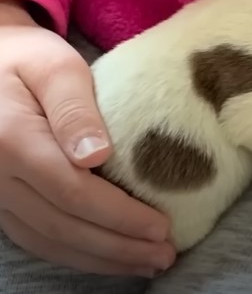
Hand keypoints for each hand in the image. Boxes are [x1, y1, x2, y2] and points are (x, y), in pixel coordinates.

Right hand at [0, 0, 175, 275]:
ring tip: (147, 263)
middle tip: (165, 255)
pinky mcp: (0, 202)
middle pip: (63, 225)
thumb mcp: (56, 66)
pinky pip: (36, 238)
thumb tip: (97, 155)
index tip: (161, 227)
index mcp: (13, 140)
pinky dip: (75, 254)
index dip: (119, 216)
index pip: (72, 192)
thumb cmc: (28, 59)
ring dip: (100, 258)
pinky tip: (109, 257)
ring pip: (48, 240)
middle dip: (118, 246)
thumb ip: (75, 108)